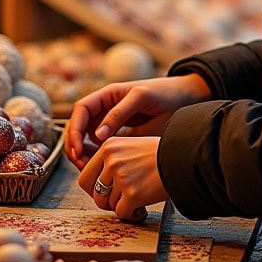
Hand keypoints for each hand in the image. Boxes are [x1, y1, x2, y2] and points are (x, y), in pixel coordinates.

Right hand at [65, 73, 211, 169]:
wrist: (187, 99)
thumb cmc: (166, 93)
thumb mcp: (142, 98)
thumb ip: (119, 114)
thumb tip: (98, 135)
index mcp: (109, 95)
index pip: (82, 109)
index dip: (74, 128)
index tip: (76, 147)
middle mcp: (107, 109)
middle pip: (81, 126)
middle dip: (75, 144)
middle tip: (80, 163)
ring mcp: (114, 123)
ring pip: (89, 139)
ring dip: (85, 153)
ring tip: (88, 168)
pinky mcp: (122, 137)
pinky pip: (103, 147)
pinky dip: (98, 157)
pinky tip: (101, 168)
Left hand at [78, 136, 167, 220]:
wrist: (182, 158)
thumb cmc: (160, 154)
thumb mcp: (130, 147)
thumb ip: (112, 161)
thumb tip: (98, 184)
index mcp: (108, 147)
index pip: (85, 177)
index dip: (93, 190)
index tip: (104, 194)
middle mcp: (112, 161)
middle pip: (95, 194)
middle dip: (105, 202)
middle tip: (119, 201)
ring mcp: (121, 177)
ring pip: (109, 205)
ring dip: (123, 206)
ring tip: (137, 201)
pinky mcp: (132, 194)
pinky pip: (122, 213)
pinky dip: (132, 214)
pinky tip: (142, 208)